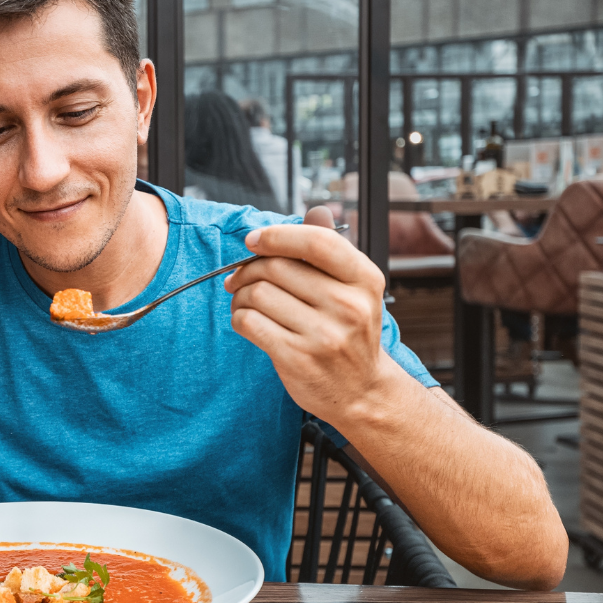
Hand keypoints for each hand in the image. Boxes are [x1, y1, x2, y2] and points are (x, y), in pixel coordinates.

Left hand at [223, 206, 393, 425]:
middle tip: (239, 277)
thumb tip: (315, 211)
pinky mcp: (297, 357)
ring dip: (240, 295)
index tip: (253, 241)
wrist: (361, 390)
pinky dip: (238, 317)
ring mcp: (323, 334)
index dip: (276, 236)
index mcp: (364, 279)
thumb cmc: (350, 334)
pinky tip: (246, 319)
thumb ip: (332, 252)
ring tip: (244, 301)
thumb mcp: (355, 290)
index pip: (315, 241)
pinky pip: (249, 322)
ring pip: (257, 294)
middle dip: (248, 269)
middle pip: (276, 267)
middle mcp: (348, 306)